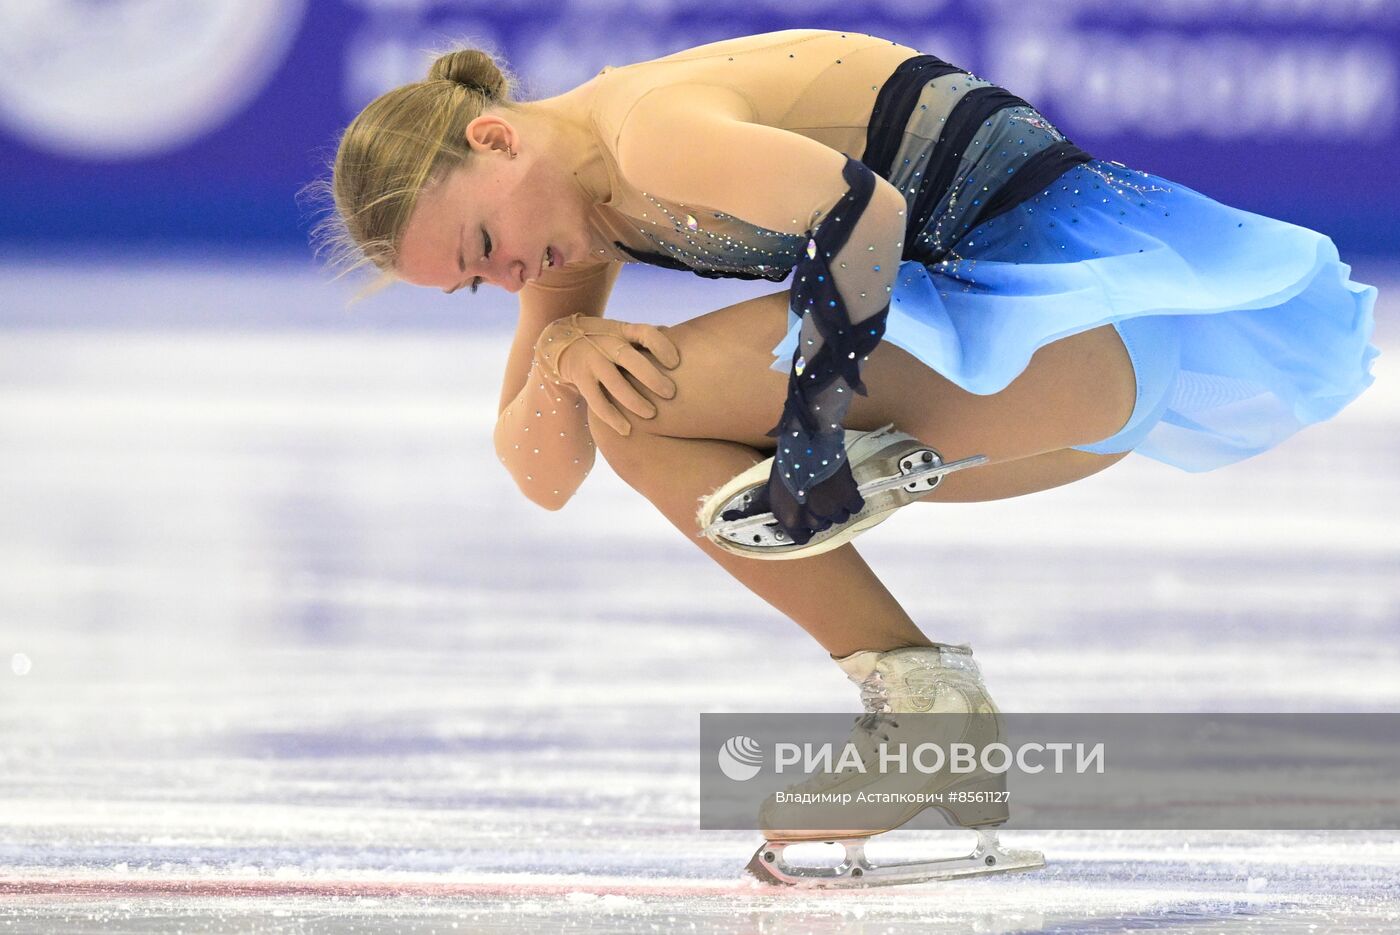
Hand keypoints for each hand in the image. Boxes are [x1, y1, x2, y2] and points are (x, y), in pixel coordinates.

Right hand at [534, 313, 679, 435]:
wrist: (561, 340)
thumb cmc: (605, 339)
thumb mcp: (622, 331)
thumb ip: (647, 338)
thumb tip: (682, 340)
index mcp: (621, 330)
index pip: (644, 333)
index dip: (662, 346)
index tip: (676, 363)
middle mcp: (606, 343)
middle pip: (629, 359)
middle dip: (651, 377)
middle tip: (670, 393)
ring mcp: (592, 361)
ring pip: (614, 382)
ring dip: (633, 400)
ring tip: (651, 414)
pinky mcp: (581, 379)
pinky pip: (597, 401)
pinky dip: (612, 417)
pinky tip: (626, 430)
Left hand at [720, 456, 864, 546]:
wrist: (808, 440)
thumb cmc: (786, 462)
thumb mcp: (769, 488)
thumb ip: (758, 507)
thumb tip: (728, 517)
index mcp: (788, 518)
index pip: (801, 538)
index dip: (805, 527)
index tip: (808, 514)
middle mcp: (810, 519)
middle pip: (822, 525)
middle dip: (822, 512)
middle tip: (818, 493)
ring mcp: (831, 509)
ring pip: (839, 517)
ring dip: (837, 505)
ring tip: (830, 487)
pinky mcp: (848, 498)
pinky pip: (855, 507)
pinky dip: (852, 498)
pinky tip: (843, 486)